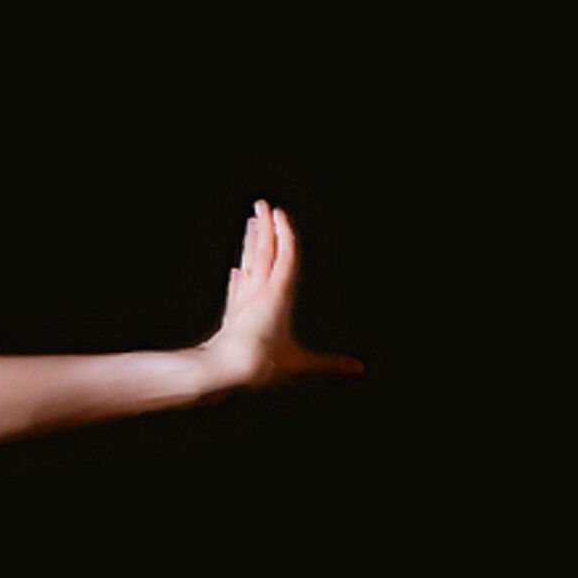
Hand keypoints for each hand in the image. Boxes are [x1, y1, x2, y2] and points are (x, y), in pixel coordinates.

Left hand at [198, 200, 365, 389]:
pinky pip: (237, 290)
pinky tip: (237, 273)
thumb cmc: (259, 364)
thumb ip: (329, 365)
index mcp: (278, 295)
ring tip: (251, 225)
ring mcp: (243, 302)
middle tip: (261, 205)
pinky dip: (239, 279)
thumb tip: (359, 369)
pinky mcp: (231, 316)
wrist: (219, 372)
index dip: (284, 234)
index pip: (285, 256)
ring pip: (249, 265)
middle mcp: (259, 293)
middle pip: (263, 252)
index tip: (279, 213)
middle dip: (264, 228)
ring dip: (251, 244)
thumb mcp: (299, 364)